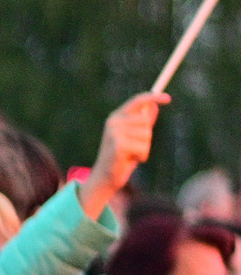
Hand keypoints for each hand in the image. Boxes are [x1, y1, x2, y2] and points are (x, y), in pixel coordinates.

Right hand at [84, 91, 168, 219]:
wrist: (105, 177)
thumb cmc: (122, 157)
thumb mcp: (134, 137)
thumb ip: (142, 122)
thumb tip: (153, 107)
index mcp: (116, 117)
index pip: (137, 101)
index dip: (153, 97)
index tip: (168, 99)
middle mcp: (113, 122)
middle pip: (146, 122)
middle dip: (146, 137)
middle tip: (133, 148)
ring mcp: (114, 132)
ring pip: (147, 135)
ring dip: (144, 148)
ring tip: (131, 154)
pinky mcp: (118, 145)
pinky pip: (143, 147)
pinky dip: (141, 156)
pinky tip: (130, 160)